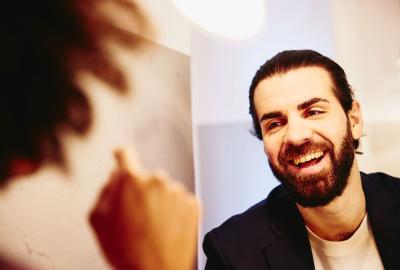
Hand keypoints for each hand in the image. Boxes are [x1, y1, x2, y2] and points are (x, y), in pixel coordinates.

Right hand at [89, 148, 198, 269]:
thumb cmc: (127, 253)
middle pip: (146, 177)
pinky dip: (175, 211)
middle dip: (140, 190)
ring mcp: (177, 192)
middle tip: (136, 216)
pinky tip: (166, 229)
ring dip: (159, 202)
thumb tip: (113, 176)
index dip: (121, 157)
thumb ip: (104, 192)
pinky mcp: (193, 204)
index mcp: (132, 181)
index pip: (125, 155)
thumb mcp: (99, 221)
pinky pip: (180, 201)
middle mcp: (157, 180)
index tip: (121, 157)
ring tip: (152, 227)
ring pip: (165, 190)